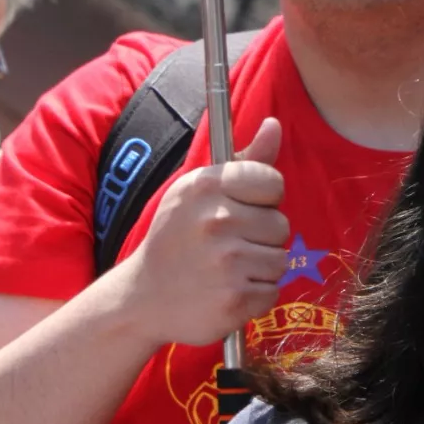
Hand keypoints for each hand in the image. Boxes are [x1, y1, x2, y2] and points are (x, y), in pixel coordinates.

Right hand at [113, 117, 288, 347]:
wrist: (142, 297)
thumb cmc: (178, 238)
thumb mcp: (200, 191)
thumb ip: (246, 160)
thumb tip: (275, 124)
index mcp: (207, 186)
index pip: (273, 182)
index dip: (263, 199)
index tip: (242, 209)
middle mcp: (217, 220)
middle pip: (281, 225)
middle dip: (261, 237)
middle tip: (228, 245)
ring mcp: (227, 262)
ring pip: (279, 260)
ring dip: (260, 268)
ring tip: (227, 268)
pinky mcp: (234, 299)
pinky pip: (272, 291)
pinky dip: (256, 296)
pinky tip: (227, 291)